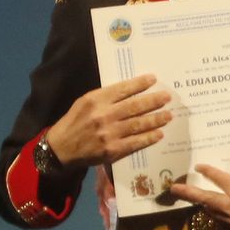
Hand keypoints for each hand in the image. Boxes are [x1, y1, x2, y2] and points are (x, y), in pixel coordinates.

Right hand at [45, 74, 171, 167]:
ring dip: (156, 119)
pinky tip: (159, 133)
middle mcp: (103, 115)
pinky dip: (149, 137)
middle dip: (154, 101)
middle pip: (134, 106)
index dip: (139, 84)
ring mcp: (109, 134)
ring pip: (138, 124)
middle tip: (167, 97)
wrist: (60, 149)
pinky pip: (136, 142)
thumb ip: (105, 98)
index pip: (122, 89)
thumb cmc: (74, 122)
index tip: (153, 79)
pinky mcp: (112, 150)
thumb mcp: (84, 103)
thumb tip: (131, 91)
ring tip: (169, 115)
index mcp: (95, 100)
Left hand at [170, 135, 229, 229]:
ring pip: (213, 213)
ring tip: (197, 202)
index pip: (218, 178)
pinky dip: (220, 219)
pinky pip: (226, 226)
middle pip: (205, 199)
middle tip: (174, 190)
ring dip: (204, 206)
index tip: (198, 167)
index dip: (208, 171)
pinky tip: (220, 218)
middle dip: (188, 193)